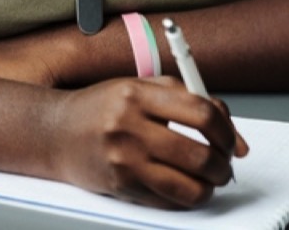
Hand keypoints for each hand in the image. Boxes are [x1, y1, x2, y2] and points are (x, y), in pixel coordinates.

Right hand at [46, 78, 248, 208]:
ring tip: (208, 180)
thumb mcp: (140, 88)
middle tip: (224, 165)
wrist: (55, 133)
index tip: (231, 141)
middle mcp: (129, 126)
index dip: (227, 131)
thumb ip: (187, 99)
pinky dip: (186, 198)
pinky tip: (183, 187)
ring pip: (189, 186)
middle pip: (200, 154)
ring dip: (209, 187)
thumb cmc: (101, 108)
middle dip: (222, 166)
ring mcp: (124, 160)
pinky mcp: (121, 186)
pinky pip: (169, 201)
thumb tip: (232, 135)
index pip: (201, 113)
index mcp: (137, 94)